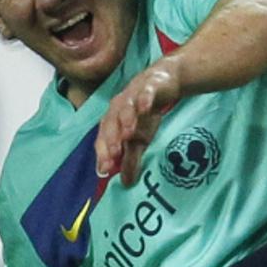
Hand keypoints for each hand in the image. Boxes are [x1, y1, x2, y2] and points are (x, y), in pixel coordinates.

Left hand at [95, 57, 182, 185]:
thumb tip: (126, 184)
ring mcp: (132, 96)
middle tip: (114, 155)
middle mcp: (118, 109)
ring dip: (125, 120)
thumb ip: (131, 160)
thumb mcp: (141, 139)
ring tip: (128, 134)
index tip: (104, 170)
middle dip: (112, 139)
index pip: (103, 139)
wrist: (164, 82)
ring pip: (126, 108)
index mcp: (112, 122)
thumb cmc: (146, 113)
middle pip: (111, 124)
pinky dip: (144, 100)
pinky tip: (145, 108)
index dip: (103, 154)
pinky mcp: (148, 87)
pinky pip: (145, 94)